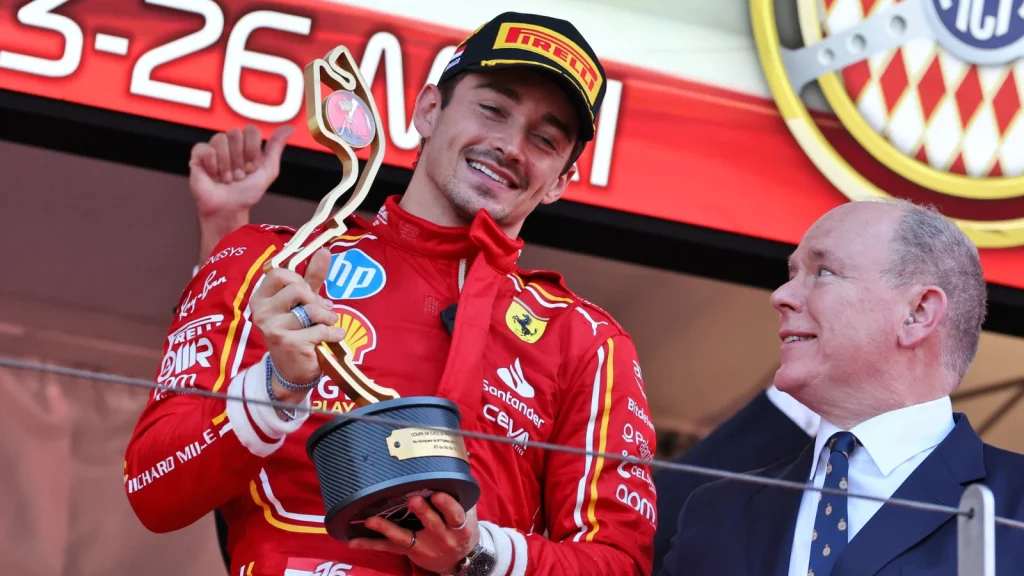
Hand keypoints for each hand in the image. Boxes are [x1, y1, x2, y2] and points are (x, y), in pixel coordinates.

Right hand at [189, 124, 292, 219]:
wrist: (229, 209)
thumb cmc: (247, 192)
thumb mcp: (268, 171)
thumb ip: (276, 148)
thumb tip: (290, 128)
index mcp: (246, 144)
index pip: (250, 130)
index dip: (252, 150)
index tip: (252, 168)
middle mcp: (229, 143)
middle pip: (234, 134)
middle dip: (239, 159)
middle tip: (238, 175)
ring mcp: (213, 148)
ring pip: (219, 140)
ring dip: (226, 166)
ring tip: (227, 179)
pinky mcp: (198, 155)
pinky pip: (205, 149)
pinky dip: (212, 166)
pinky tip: (213, 176)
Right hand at [250, 248, 341, 402]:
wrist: (293, 371)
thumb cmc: (297, 331)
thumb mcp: (303, 302)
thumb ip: (312, 277)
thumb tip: (324, 249)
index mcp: (260, 298)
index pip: (279, 273)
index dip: (299, 280)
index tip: (306, 294)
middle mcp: (261, 312)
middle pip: (297, 289)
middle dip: (315, 299)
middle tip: (320, 311)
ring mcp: (273, 328)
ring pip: (310, 309)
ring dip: (328, 317)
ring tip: (329, 324)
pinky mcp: (288, 342)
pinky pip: (320, 329)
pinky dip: (333, 333)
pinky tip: (333, 338)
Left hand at [349, 493, 478, 574]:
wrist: (458, 560)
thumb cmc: (460, 528)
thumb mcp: (468, 511)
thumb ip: (460, 489)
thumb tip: (460, 453)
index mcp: (459, 525)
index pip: (455, 514)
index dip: (446, 505)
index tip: (437, 495)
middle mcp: (442, 537)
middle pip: (431, 524)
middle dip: (422, 512)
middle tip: (412, 499)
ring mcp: (423, 545)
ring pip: (405, 537)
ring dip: (387, 528)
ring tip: (372, 520)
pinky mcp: (409, 551)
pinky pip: (388, 547)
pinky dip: (371, 544)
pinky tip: (354, 541)